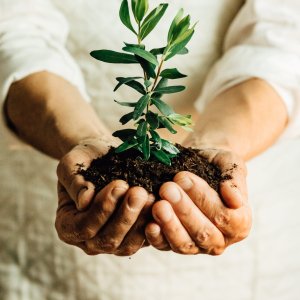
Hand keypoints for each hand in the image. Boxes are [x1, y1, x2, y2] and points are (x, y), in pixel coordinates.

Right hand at [56, 138, 153, 255]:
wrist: (104, 156)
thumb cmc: (85, 159)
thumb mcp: (72, 164)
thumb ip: (74, 181)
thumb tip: (84, 201)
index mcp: (68, 226)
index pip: (84, 227)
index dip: (102, 209)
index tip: (120, 185)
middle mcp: (89, 240)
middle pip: (108, 240)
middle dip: (126, 216)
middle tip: (140, 192)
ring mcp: (113, 242)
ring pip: (128, 244)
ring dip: (141, 221)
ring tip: (152, 197)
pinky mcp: (134, 237)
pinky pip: (145, 239)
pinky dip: (155, 225)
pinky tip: (162, 205)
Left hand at [145, 148, 251, 254]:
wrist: (199, 164)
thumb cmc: (216, 164)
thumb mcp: (230, 164)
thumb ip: (235, 181)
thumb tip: (235, 200)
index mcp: (239, 223)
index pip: (224, 217)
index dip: (203, 199)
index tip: (183, 178)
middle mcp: (220, 239)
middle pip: (204, 233)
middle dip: (184, 210)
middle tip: (167, 188)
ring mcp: (197, 245)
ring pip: (185, 244)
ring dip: (170, 225)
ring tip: (158, 205)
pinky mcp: (174, 244)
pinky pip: (165, 246)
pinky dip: (157, 237)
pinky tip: (149, 224)